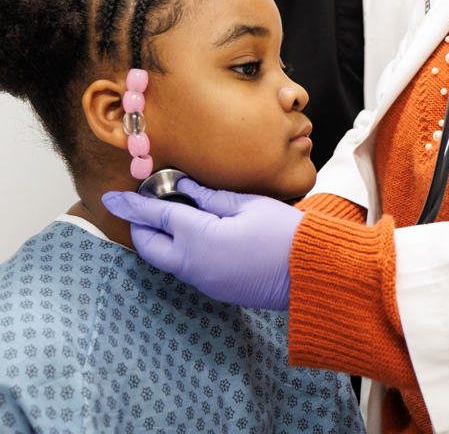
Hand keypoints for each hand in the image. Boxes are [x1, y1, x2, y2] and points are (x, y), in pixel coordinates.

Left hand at [102, 179, 303, 308]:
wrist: (308, 274)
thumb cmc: (282, 234)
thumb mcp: (246, 205)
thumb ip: (210, 197)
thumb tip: (185, 189)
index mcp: (197, 238)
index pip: (155, 215)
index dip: (131, 204)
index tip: (111, 196)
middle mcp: (192, 264)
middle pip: (149, 246)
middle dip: (139, 225)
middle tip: (140, 205)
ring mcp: (203, 281)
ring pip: (166, 259)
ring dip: (160, 238)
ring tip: (169, 213)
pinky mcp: (214, 289)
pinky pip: (185, 268)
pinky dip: (179, 249)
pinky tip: (195, 232)